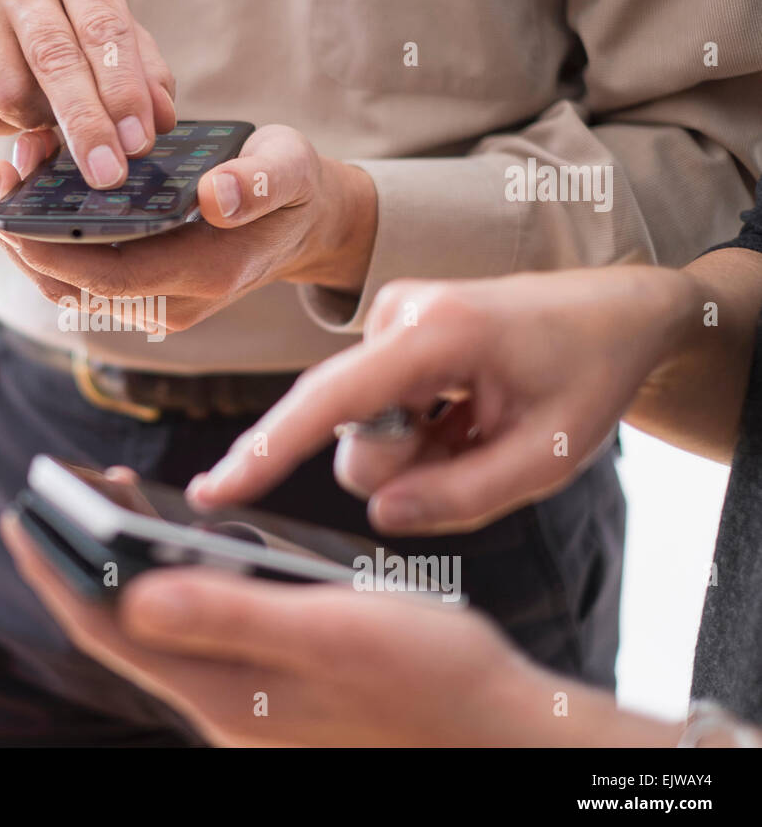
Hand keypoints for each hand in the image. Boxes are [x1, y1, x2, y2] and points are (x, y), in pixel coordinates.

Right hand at [0, 0, 175, 186]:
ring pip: (8, 91)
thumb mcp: (112, 38)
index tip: (138, 143)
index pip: (103, 27)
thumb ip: (143, 75)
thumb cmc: (67, 25)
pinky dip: (0, 127)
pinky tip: (13, 110)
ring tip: (49, 113)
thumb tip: (158, 120)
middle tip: (108, 174)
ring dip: (37, 122)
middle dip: (85, 125)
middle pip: (54, 59)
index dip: (123, 91)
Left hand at [0, 125, 377, 333]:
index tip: (12, 214)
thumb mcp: (289, 169)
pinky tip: (34, 192)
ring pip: (73, 286)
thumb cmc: (291, 188)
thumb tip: (215, 197)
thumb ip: (259, 183)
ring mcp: (157, 301)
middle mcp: (175, 300)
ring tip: (9, 177)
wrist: (303, 223)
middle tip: (1, 176)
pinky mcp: (144, 290)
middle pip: (77, 287)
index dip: (55, 251)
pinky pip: (84, 276)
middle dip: (26, 240)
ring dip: (30, 240)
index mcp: (206, 273)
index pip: (111, 276)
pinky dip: (51, 241)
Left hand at [1, 513, 625, 745]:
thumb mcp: (335, 632)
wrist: (499, 732)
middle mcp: (224, 700)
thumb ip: (234, 614)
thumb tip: (134, 593)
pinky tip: (191, 551)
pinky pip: (200, 629)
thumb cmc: (433, 684)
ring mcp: (247, 697)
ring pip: (161, 626)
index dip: (57, 569)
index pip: (108, 626)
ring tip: (114, 505)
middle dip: (83, 558)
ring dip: (127, 566)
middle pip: (125, 625)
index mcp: (225, 688)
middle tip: (62, 493)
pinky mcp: (274, 687)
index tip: (19, 517)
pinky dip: (177, 581)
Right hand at [188, 267, 698, 533]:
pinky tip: (463, 413)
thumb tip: (380, 512)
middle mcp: (396, 315)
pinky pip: (373, 410)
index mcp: (438, 334)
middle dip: (402, 463)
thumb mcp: (548, 458)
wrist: (613, 313)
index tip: (213, 492)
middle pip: (347, 430)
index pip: (330, 401)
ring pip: (359, 427)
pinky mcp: (389, 332)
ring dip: (415, 450)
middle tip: (479, 446)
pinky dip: (416, 431)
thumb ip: (462, 496)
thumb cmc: (587, 377)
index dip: (268, 451)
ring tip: (477, 426)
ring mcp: (389, 318)